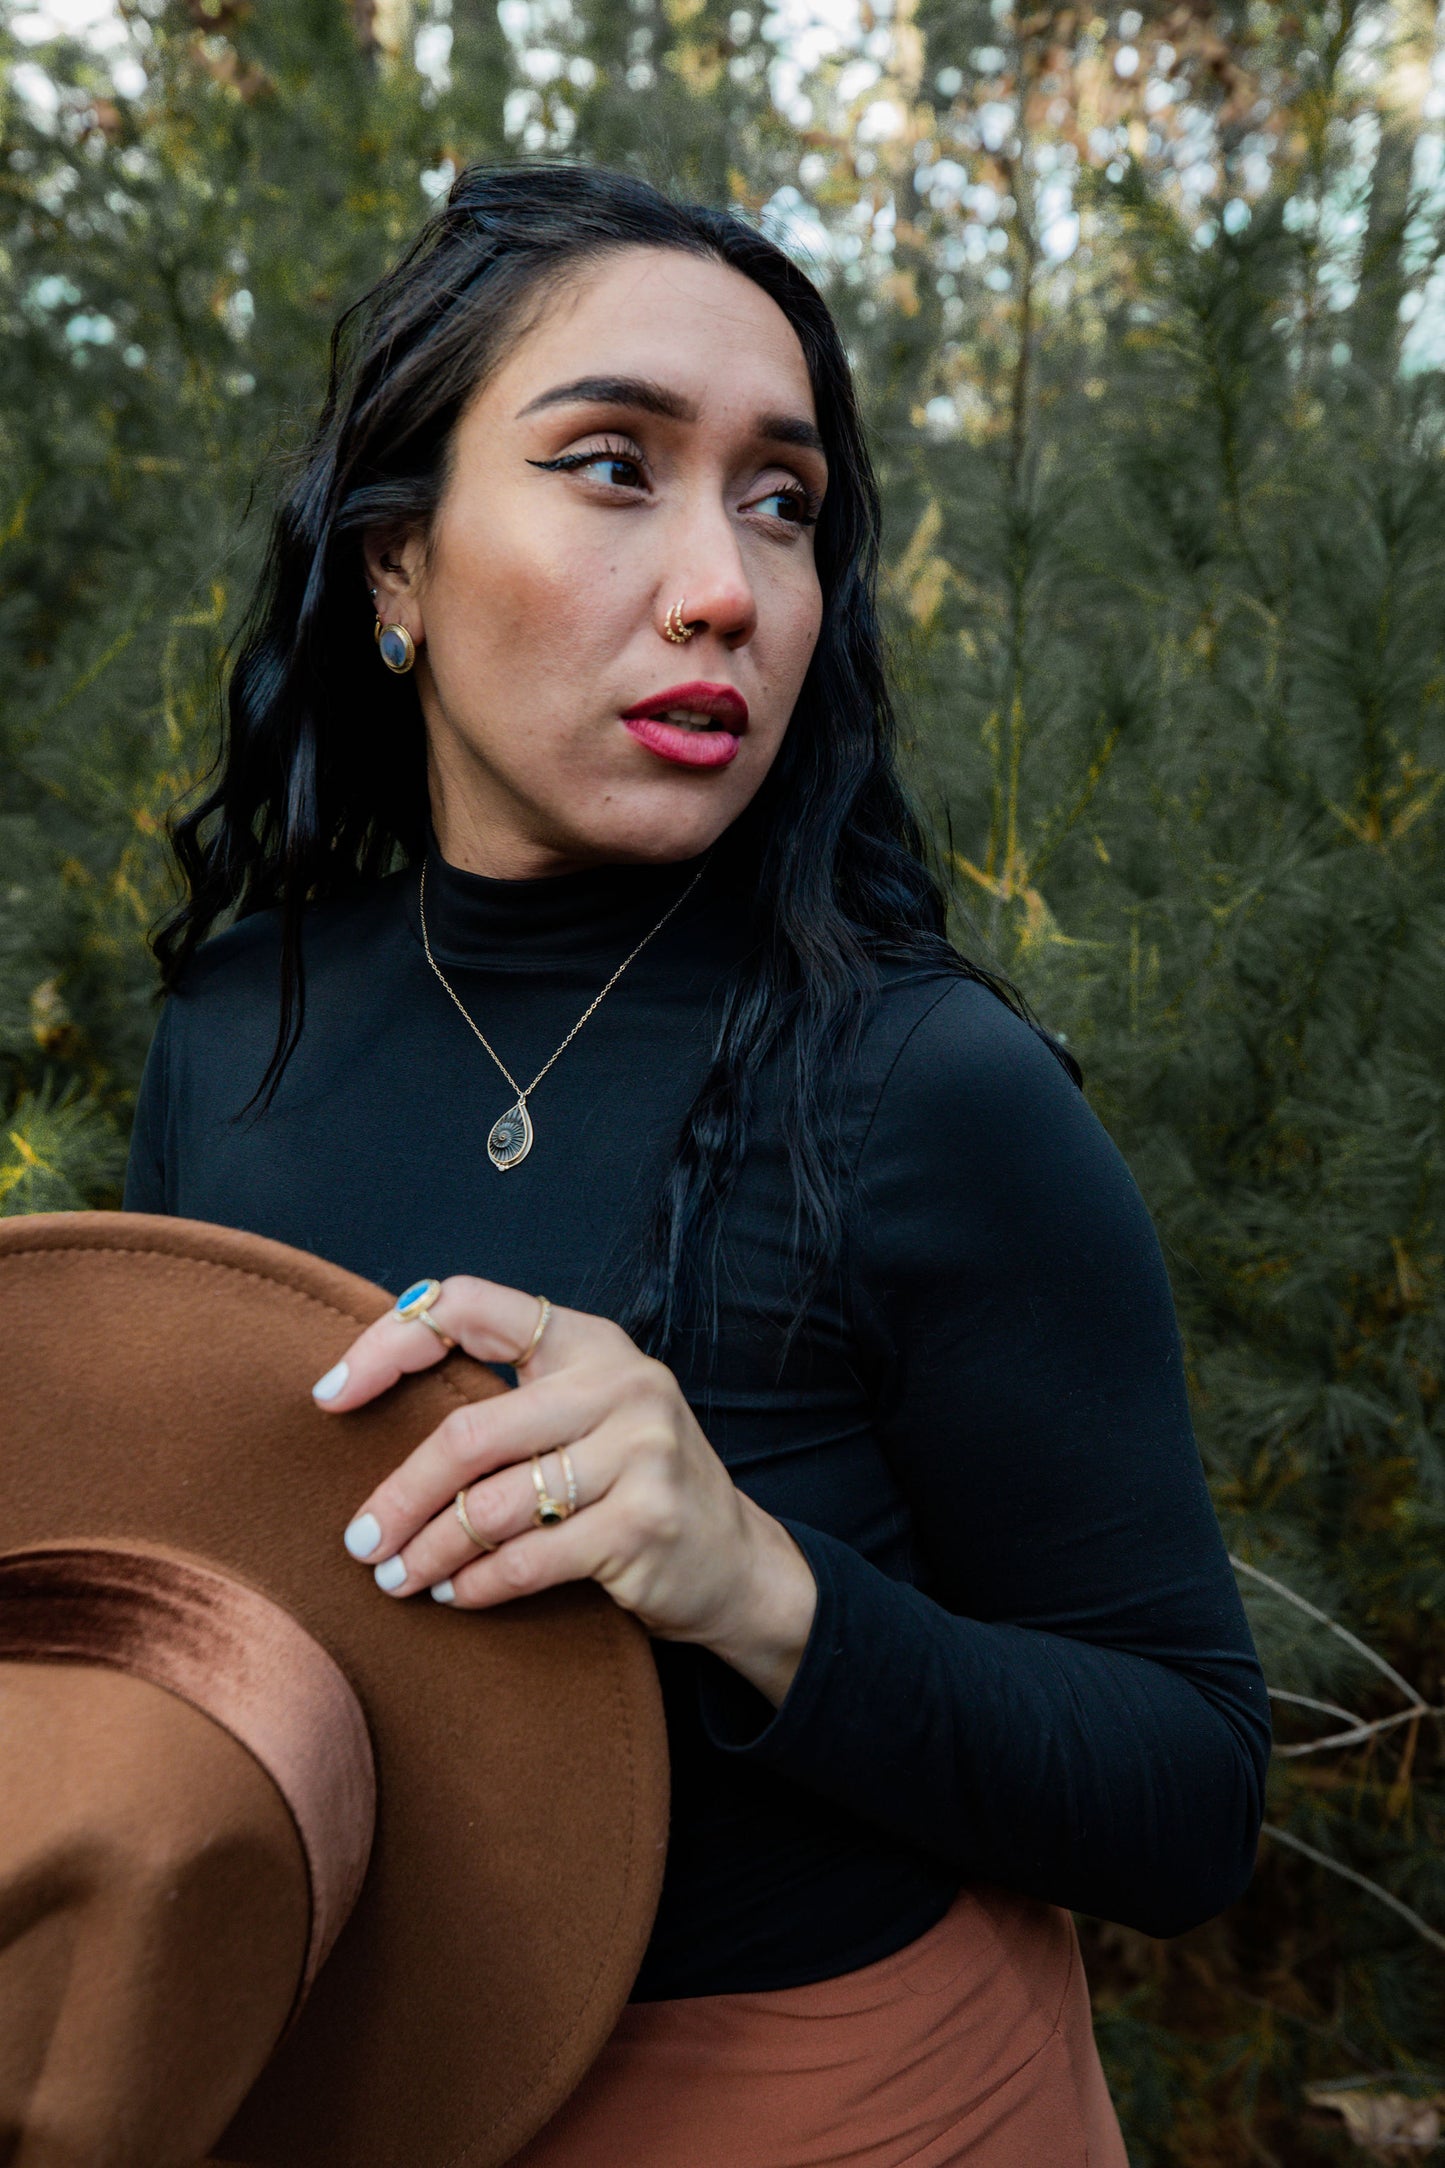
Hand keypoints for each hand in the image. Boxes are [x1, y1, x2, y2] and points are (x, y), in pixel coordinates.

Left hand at [314, 1275, 816, 1706]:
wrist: (738, 1563)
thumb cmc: (633, 1484)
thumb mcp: (587, 1414)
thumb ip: (509, 1400)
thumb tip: (368, 1402)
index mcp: (590, 1341)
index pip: (469, 1306)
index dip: (388, 1343)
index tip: (330, 1395)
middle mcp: (620, 1384)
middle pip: (469, 1433)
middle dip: (399, 1495)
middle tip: (358, 1541)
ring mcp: (640, 1453)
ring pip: (492, 1506)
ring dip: (427, 1551)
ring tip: (394, 1578)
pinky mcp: (643, 1525)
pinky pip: (527, 1559)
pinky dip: (476, 1584)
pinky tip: (454, 1594)